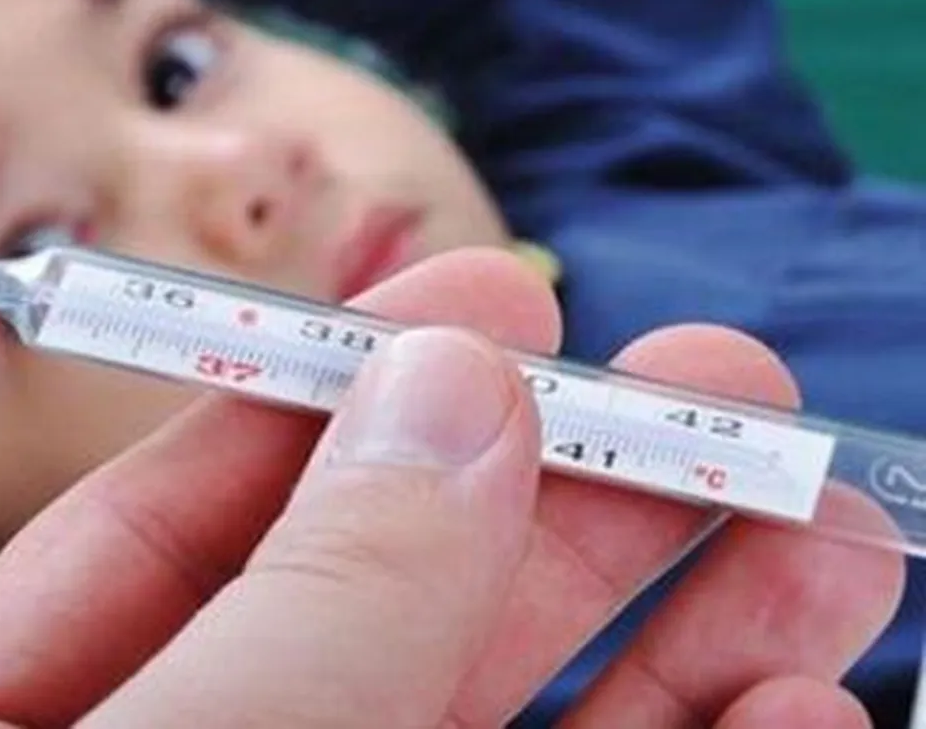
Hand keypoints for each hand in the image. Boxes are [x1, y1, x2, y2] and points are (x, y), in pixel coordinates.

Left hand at [0, 249, 903, 727]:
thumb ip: (301, 607)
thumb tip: (442, 383)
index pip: (169, 533)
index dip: (331, 404)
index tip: (493, 301)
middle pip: (390, 610)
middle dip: (568, 494)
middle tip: (726, 388)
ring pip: (522, 717)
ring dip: (683, 624)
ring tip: (820, 527)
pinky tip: (793, 711)